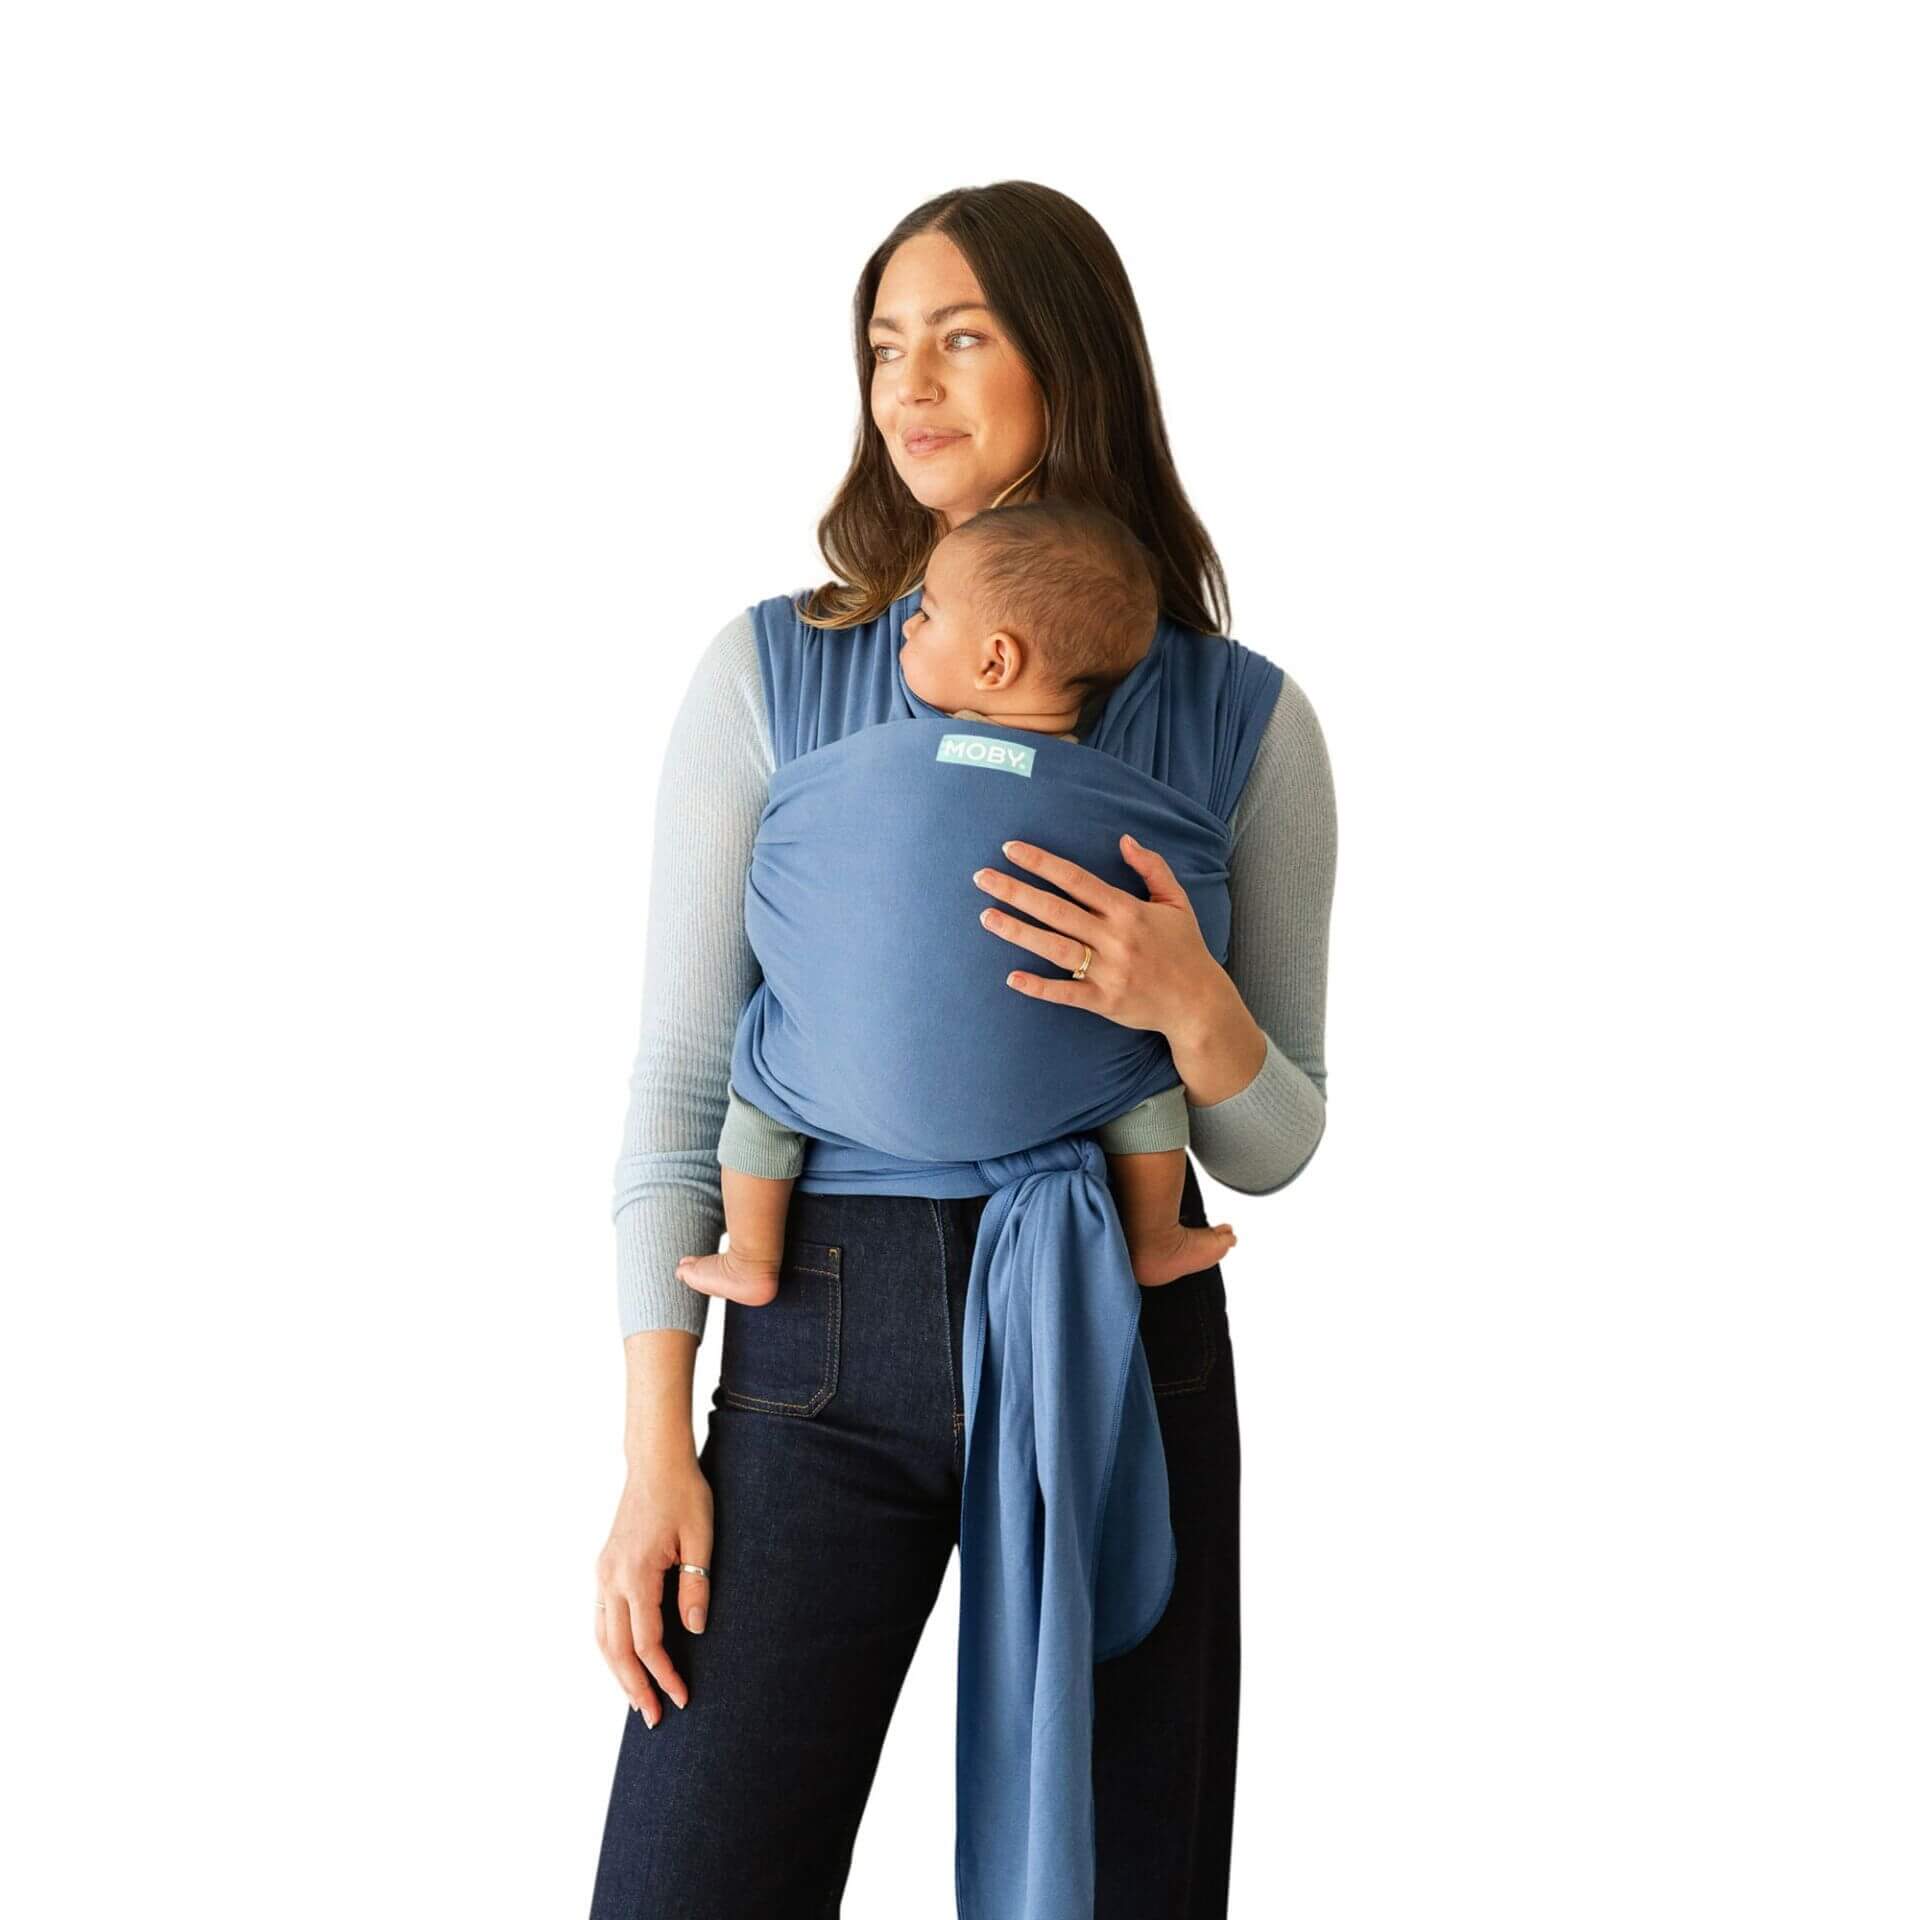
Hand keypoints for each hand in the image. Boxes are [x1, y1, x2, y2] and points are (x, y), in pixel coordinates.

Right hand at [594, 1457, 712, 1725]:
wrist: (655, 1462)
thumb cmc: (684, 1494)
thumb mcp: (701, 1538)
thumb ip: (696, 1585)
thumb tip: (695, 1632)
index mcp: (636, 1573)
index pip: (647, 1642)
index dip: (664, 1674)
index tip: (682, 1697)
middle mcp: (611, 1578)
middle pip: (617, 1649)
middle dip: (635, 1687)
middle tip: (655, 1718)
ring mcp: (602, 1573)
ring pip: (602, 1638)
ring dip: (617, 1673)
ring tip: (637, 1700)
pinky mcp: (604, 1567)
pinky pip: (600, 1619)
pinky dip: (609, 1648)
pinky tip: (623, 1661)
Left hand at [972, 833, 1225, 1041]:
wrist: (1199, 1002)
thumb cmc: (1185, 948)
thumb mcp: (1176, 901)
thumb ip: (1152, 867)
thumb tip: (1124, 839)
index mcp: (1127, 910)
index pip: (1076, 879)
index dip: (1042, 863)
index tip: (1011, 849)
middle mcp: (1114, 938)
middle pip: (1056, 910)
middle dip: (1016, 891)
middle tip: (982, 877)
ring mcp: (1108, 971)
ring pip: (1055, 948)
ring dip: (1018, 931)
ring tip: (986, 917)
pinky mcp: (1104, 1002)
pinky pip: (1066, 993)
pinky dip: (1039, 986)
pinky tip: (1012, 976)